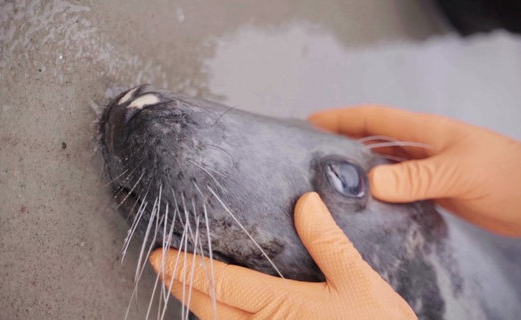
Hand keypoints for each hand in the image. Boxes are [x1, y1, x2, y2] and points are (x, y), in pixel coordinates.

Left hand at [150, 192, 415, 319]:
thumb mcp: (359, 282)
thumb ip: (328, 243)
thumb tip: (305, 203)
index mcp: (281, 306)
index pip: (222, 283)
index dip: (188, 268)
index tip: (161, 256)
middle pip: (210, 309)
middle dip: (182, 288)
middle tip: (163, 269)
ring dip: (198, 307)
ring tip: (185, 288)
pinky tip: (224, 315)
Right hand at [309, 106, 520, 236]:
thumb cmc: (507, 174)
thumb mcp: (459, 171)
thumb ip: (416, 177)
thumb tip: (369, 182)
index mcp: (423, 132)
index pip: (372, 119)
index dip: (339, 118)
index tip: (308, 123)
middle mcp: (418, 148)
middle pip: (370, 142)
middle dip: (339, 144)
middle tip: (307, 158)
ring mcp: (424, 171)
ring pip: (381, 168)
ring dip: (356, 173)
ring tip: (326, 185)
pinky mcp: (431, 192)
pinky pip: (395, 191)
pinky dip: (376, 197)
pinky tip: (362, 208)